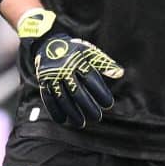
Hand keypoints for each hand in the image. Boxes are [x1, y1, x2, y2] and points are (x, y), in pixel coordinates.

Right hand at [16, 8, 124, 127]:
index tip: (109, 104)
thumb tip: (120, 73)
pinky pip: (48, 98)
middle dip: (88, 106)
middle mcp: (64, 70)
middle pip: (77, 92)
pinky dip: (55, 110)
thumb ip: (105, 63)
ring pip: (63, 98)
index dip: (101, 92)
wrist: (48, 42)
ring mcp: (52, 76)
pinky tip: (63, 120)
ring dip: (72, 112)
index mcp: (78, 61)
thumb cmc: (74, 50)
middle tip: (97, 117)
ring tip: (81, 123)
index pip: (91, 80)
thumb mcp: (90, 52)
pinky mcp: (44, 82)